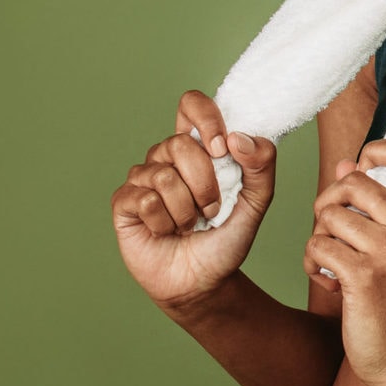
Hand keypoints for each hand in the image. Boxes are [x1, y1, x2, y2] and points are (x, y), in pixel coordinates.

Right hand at [111, 90, 276, 313]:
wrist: (204, 280)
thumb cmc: (226, 237)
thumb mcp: (256, 201)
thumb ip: (261, 165)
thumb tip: (239, 138)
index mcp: (198, 147)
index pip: (192, 105)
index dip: (206, 119)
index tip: (223, 147)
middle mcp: (167, 156)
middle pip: (181, 144)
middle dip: (206, 184)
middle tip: (212, 210)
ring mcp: (143, 178)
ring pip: (164, 176)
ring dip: (187, 210)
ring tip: (190, 225)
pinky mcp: (124, 203)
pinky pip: (147, 200)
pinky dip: (166, 223)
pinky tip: (166, 232)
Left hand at [302, 139, 385, 385]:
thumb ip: (379, 204)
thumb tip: (348, 163)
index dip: (379, 149)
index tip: (363, 169)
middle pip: (354, 181)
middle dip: (329, 201)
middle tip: (331, 229)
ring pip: (329, 215)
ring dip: (318, 238)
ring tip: (330, 263)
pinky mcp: (365, 276)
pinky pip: (317, 246)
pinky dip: (312, 263)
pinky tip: (327, 282)